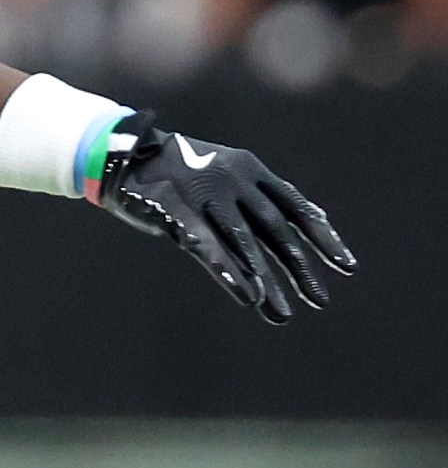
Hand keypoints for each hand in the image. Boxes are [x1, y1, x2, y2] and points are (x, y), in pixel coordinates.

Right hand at [93, 112, 355, 323]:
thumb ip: (256, 203)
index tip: (347, 267)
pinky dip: (227, 271)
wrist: (120, 152)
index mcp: (249, 169)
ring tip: (283, 315)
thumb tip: (303, 231)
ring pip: (244, 243)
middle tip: (320, 301)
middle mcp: (232, 180)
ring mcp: (204, 193)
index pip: (296, 206)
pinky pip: (205, 245)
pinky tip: (245, 296)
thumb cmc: (177, 171)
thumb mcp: (223, 178)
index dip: (323, 236)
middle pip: (275, 229)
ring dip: (266, 281)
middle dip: (299, 267)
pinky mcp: (175, 210)